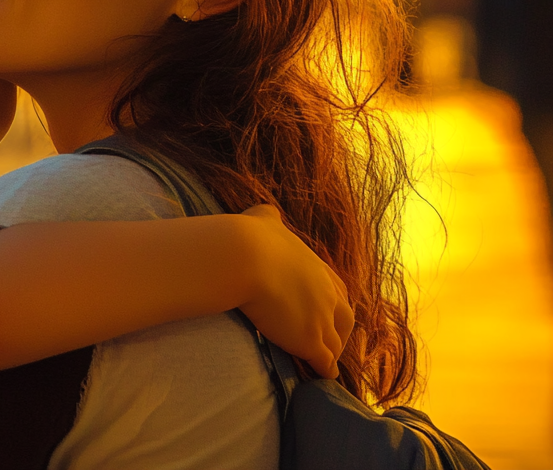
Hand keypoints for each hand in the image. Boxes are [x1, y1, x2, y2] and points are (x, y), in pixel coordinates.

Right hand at [237, 205, 353, 378]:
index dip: (332, 300)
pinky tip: (322, 376)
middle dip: (341, 328)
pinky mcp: (310, 340)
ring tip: (327, 360)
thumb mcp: (263, 219)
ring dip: (333, 350)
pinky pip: (324, 361)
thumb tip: (267, 210)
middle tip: (333, 338)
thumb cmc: (249, 236)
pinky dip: (325, 369)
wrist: (243, 256)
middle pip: (344, 315)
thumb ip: (268, 217)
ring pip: (336, 341)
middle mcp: (326, 292)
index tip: (328, 308)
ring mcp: (321, 317)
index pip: (335, 287)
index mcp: (316, 266)